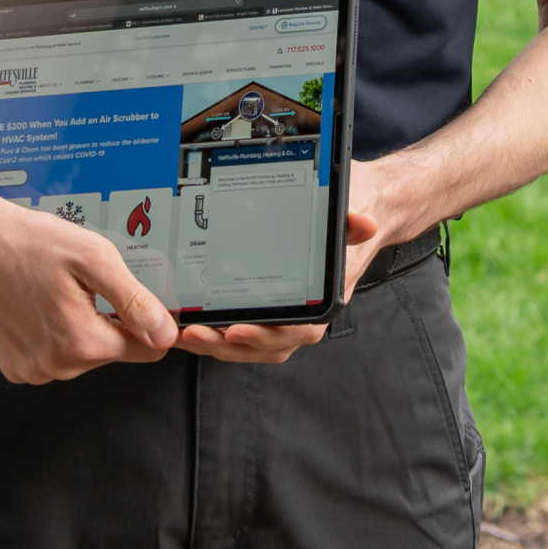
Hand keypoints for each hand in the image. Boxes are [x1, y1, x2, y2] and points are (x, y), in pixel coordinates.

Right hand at [0, 189, 178, 384]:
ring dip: (78, 327)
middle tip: (83, 285)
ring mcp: (32, 370)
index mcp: (82, 342)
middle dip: (105, 319)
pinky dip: (51, 335)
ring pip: (80, 354)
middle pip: (109, 351)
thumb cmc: (29, 244)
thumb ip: (133, 300)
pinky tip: (38, 306)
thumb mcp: (94, 259)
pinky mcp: (14, 367)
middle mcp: (57, 366)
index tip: (143, 305)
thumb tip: (165, 335)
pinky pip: (51, 357)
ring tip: (56, 291)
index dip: (151, 326)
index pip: (144, 351)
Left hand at [175, 156, 422, 363]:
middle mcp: (303, 312)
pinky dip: (214, 331)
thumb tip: (363, 223)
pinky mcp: (264, 304)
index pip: (294, 331)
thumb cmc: (352, 212)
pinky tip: (186, 325)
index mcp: (324, 300)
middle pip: (264, 345)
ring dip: (216, 344)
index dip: (265, 336)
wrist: (359, 203)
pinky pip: (240, 327)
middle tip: (194, 334)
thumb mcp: (352, 212)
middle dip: (227, 344)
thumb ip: (353, 223)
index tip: (236, 330)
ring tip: (184, 335)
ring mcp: (282, 311)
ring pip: (249, 343)